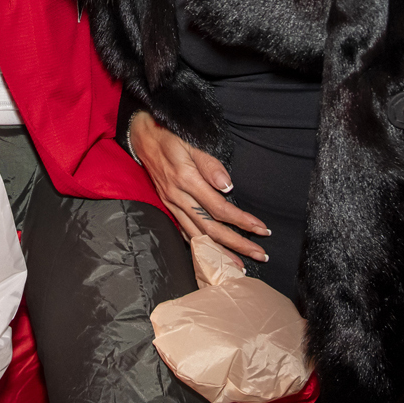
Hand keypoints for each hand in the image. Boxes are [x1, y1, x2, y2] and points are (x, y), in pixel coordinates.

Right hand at [128, 112, 270, 264]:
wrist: (142, 137)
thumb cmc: (170, 137)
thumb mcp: (191, 143)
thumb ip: (209, 165)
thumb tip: (227, 186)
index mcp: (186, 180)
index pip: (219, 208)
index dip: (242, 221)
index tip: (261, 229)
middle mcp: (178, 197)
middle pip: (210, 229)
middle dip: (237, 244)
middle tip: (260, 254)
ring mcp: (171, 204)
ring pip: (197, 235)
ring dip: (220, 252)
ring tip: (239, 265)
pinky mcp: (168, 207)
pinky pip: (184, 232)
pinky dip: (199, 247)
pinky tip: (210, 255)